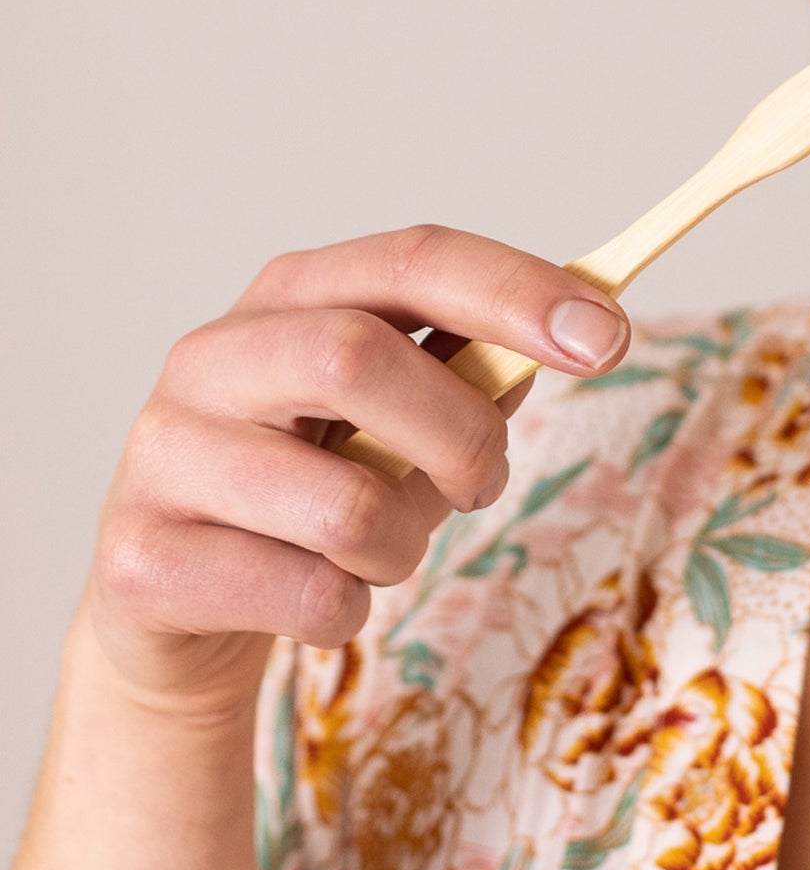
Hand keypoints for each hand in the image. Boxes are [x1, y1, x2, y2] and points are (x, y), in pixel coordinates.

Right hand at [82, 224, 630, 716]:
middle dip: (459, 435)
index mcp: (295, 292)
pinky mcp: (139, 557)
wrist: (180, 602)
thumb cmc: (317, 481)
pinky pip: (303, 593)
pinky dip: (346, 610)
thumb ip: (480, 369)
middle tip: (484, 483)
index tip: (610, 336)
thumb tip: (580, 326)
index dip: (518, 290)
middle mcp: (215, 353)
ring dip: (402, 545)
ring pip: (342, 503)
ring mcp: (164, 452)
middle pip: (359, 358)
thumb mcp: (406, 417)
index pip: (416, 258)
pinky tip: (316, 597)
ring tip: (382, 551)